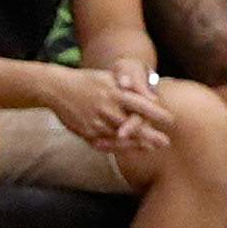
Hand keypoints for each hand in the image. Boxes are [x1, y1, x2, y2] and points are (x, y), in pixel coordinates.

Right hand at [42, 65, 171, 154]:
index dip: (156, 113)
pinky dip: (119, 147)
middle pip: (132, 125)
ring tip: (152, 147)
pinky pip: (105, 143)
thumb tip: (151, 98)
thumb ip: (129, 88)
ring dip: (137, 144)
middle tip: (166, 143)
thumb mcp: (108, 78)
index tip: (170, 120)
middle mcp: (106, 108)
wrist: (56, 88)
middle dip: (150, 135)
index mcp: (114, 92)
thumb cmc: (88, 81)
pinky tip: (131, 149)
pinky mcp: (85, 132)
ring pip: (120, 137)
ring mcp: (95, 121)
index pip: (140, 105)